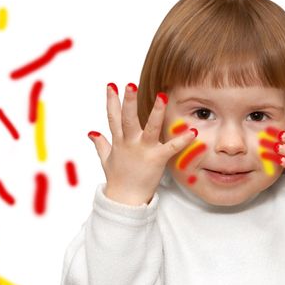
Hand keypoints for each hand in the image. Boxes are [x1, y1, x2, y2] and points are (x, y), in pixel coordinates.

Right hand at [88, 83, 196, 205]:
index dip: (112, 101)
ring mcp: (143, 151)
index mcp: (119, 141)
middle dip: (127, 101)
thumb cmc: (118, 179)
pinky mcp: (156, 160)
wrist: (125, 200)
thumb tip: (92, 133)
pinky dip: (181, 140)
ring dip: (155, 112)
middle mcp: (129, 143)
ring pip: (149, 128)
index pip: (113, 117)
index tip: (112, 85)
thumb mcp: (106, 160)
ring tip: (162, 96)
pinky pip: (170, 148)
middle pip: (127, 119)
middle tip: (129, 84)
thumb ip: (101, 144)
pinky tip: (192, 131)